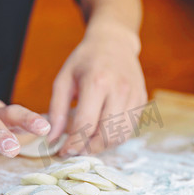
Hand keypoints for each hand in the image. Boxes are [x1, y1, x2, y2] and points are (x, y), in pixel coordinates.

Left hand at [48, 24, 146, 155]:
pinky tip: (102, 134)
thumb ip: (56, 110)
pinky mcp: (142, 100)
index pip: (85, 124)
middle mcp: (119, 90)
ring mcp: (134, 95)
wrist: (114, 42)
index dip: (73, 144)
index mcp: (96, 82)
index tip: (63, 152)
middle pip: (106, 135)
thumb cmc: (84, 61)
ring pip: (121, 136)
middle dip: (89, 149)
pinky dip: (115, 137)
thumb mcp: (64, 80)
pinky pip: (130, 129)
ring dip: (103, 146)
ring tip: (88, 145)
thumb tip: (52, 140)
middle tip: (76, 151)